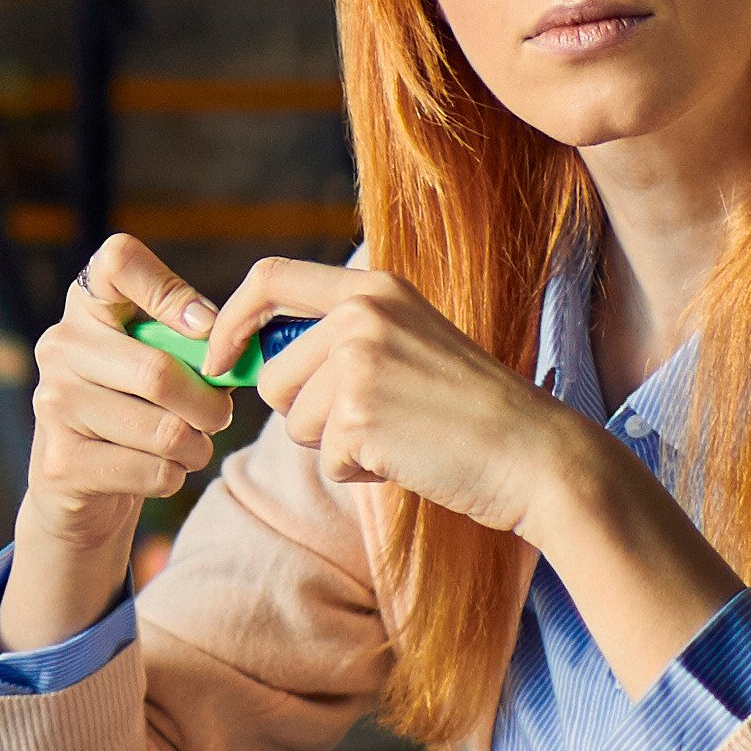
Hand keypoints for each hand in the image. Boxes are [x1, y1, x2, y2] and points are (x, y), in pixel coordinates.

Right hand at [12, 234, 240, 558]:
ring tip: (191, 447)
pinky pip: (153, 471)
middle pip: (159, 371)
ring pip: (164, 430)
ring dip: (197, 447)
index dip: (170, 291)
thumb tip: (231, 344)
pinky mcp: (62, 463)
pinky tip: (159, 471)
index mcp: (87, 306)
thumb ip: (194, 343)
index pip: (119, 259)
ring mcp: (53, 404)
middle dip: (209, 405)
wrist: (80, 489)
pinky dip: (174, 477)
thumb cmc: (136, 411)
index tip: (204, 329)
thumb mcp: (159, 361)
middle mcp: (59, 345)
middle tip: (219, 416)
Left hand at [233, 259, 612, 545]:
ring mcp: (359, 363)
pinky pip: (326, 459)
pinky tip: (407, 457)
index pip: (269, 278)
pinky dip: (359, 472)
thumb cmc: (467, 409)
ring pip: (294, 423)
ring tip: (398, 434)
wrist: (532, 452)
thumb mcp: (407, 342)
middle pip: (273, 376)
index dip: (231, 321)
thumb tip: (252, 362)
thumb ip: (341, 338)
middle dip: (303, 415)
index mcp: (373, 287)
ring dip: (335, 445)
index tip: (218, 360)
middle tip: (369, 422)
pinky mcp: (360, 417)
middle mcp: (361, 314)